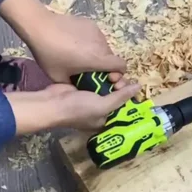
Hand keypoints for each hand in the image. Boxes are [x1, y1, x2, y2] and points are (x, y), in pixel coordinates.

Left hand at [0, 0, 128, 87]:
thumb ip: (76, 85)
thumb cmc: (50, 54)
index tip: (106, 77)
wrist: (39, 26)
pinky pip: (95, 37)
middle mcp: (103, 45)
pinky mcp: (90, 24)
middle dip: (104, 65)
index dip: (118, 73)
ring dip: (96, 53)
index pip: (122, 67)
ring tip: (78, 54)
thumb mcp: (60, 77)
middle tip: (87, 67)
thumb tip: (82, 87)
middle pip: (112, 58)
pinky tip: (74, 42)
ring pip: (103, 47)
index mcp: (98, 59)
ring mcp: (97, 32)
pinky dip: (90, 42)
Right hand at [5, 83, 140, 134]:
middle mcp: (101, 110)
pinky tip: (107, 71)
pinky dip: (103, 76)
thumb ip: (121, 97)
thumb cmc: (78, 109)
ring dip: (113, 80)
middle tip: (118, 82)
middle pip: (118, 96)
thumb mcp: (103, 106)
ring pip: (109, 87)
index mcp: (106, 120)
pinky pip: (99, 81)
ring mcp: (92, 98)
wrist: (52, 102)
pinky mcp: (86, 87)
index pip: (124, 109)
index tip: (131, 89)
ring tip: (112, 76)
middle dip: (121, 87)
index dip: (129, 98)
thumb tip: (139, 87)